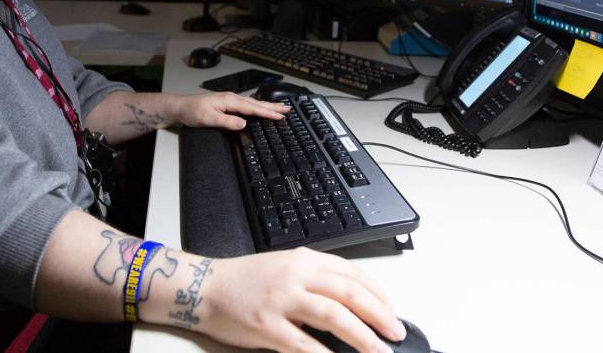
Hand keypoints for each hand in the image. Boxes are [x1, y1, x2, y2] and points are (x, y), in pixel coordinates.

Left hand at [173, 92, 289, 129]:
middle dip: (272, 107)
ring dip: (266, 106)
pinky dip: (257, 106)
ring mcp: (229, 99)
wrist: (180, 107)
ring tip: (279, 108)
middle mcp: (231, 98)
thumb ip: (226, 121)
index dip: (267, 113)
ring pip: (252, 103)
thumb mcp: (208, 119)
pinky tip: (260, 108)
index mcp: (229, 100)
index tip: (280, 116)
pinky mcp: (227, 103)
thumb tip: (243, 123)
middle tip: (287, 109)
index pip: (252, 108)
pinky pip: (247, 104)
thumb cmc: (192, 112)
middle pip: (256, 103)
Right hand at [197, 248, 405, 352]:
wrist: (206, 287)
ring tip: (379, 351)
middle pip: (349, 293)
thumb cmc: (245, 279)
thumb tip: (354, 305)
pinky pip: (304, 345)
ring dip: (362, 337)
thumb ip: (317, 280)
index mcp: (304, 259)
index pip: (352, 274)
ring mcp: (281, 301)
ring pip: (333, 316)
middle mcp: (295, 276)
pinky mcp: (267, 327)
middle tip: (396, 333)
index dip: (378, 294)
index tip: (392, 311)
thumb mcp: (286, 266)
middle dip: (379, 315)